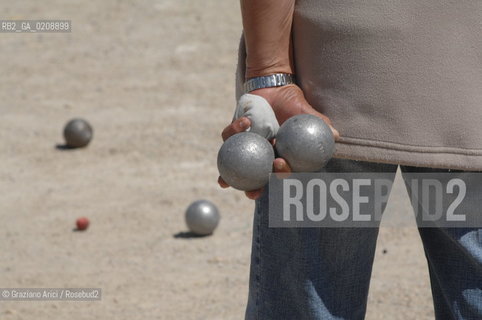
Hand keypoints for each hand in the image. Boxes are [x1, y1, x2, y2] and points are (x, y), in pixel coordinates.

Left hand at [218, 84, 338, 199]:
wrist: (274, 87)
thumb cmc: (293, 103)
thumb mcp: (306, 113)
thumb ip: (319, 124)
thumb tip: (335, 135)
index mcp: (280, 156)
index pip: (281, 172)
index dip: (281, 175)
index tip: (280, 165)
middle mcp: (261, 156)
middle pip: (256, 179)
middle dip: (253, 189)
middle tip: (252, 191)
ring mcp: (245, 147)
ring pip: (236, 165)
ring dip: (229, 177)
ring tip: (224, 183)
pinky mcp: (232, 134)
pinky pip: (229, 136)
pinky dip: (234, 131)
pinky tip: (244, 123)